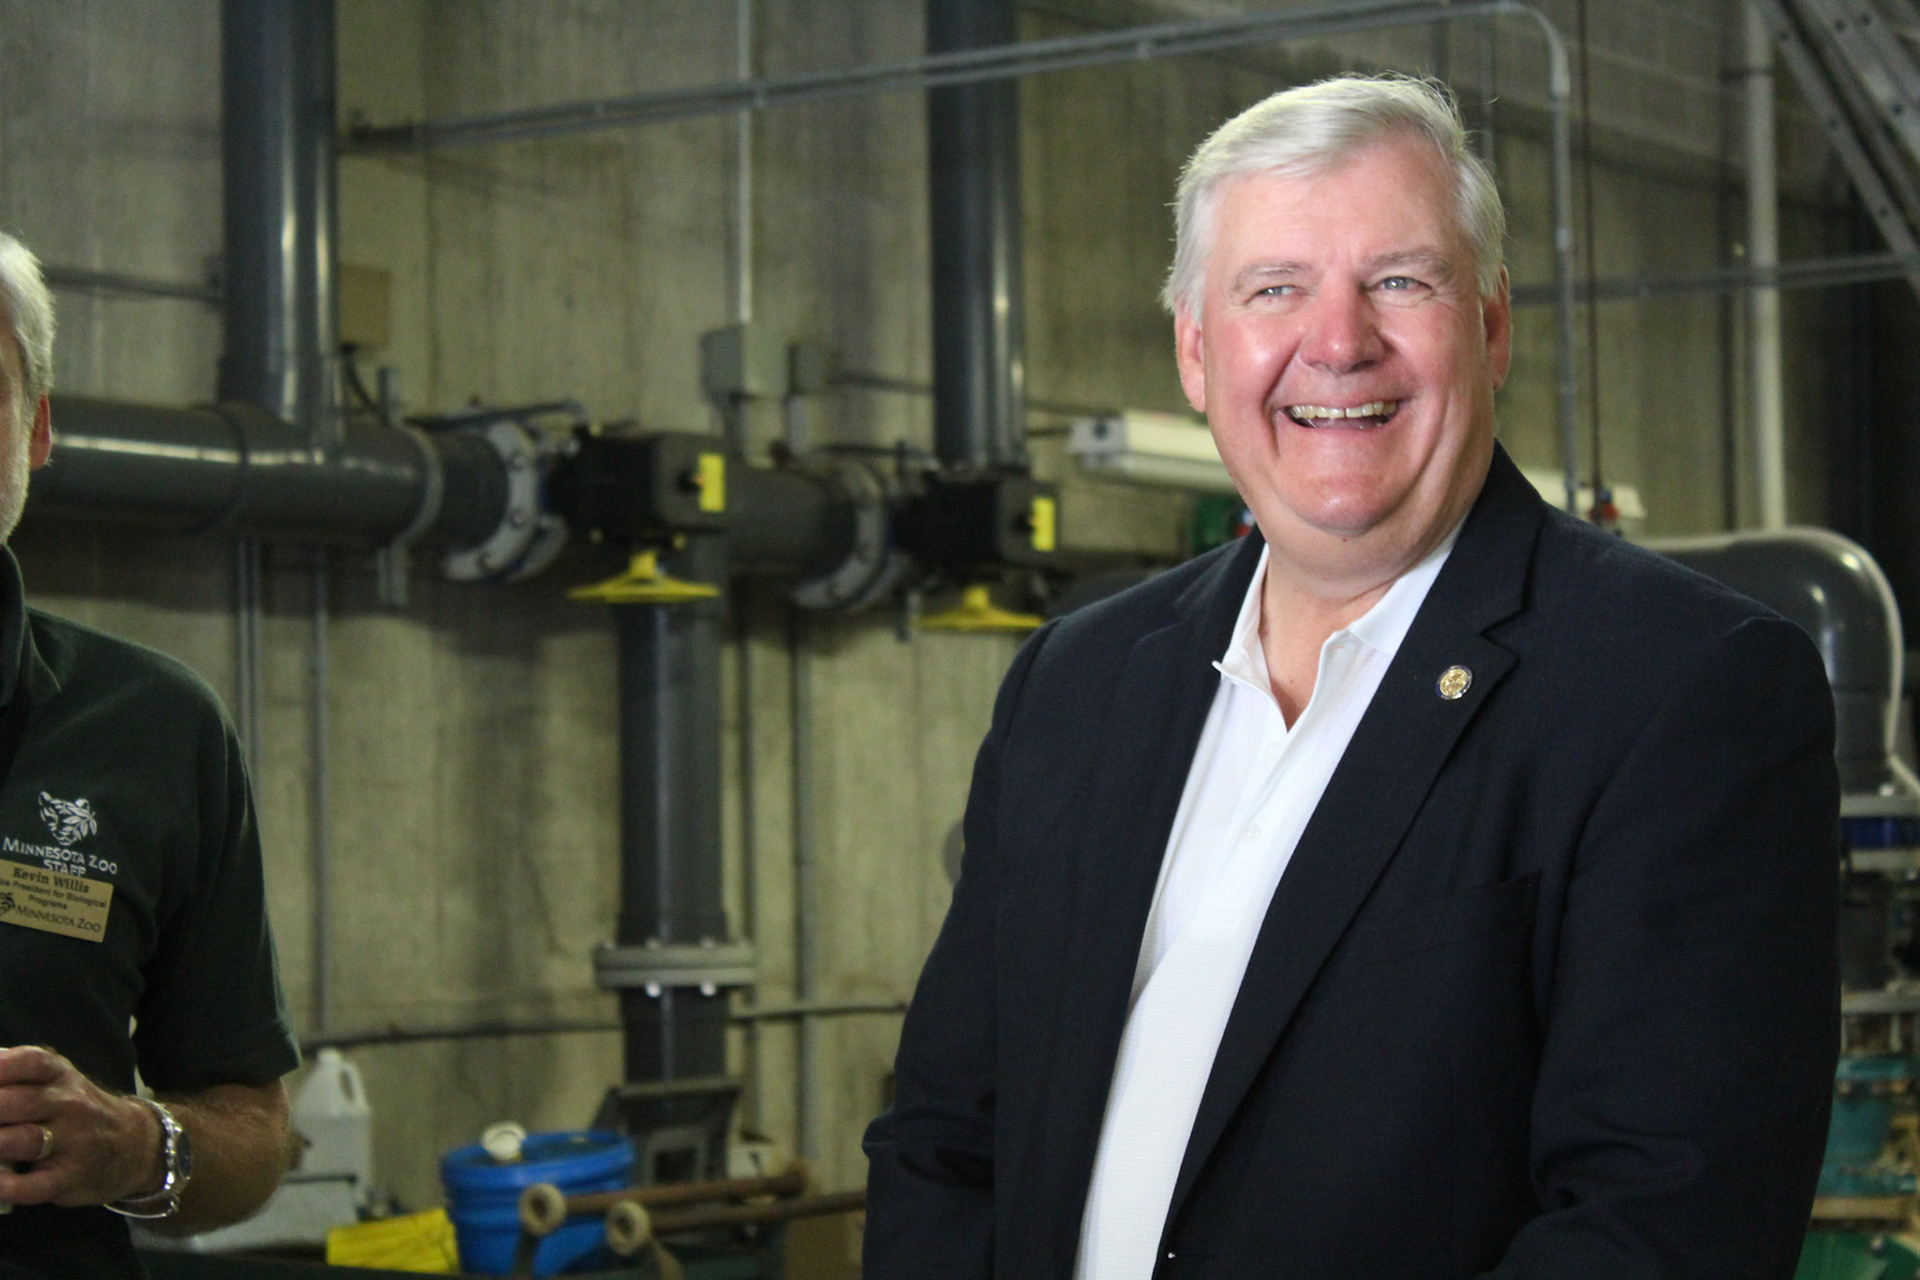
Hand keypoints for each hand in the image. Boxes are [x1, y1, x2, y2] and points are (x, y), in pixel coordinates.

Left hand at [0, 1046, 161, 1207]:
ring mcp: (72, 1141)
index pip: (28, 1062)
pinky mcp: (70, 1177)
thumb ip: (14, 1070)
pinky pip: (33, 1185)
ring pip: (23, 1141)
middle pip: (16, 1102)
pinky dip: (4, 1186)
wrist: (135, 1143)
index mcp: (59, 1076)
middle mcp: (68, 1104)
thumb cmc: (75, 1110)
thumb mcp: (56, 1080)